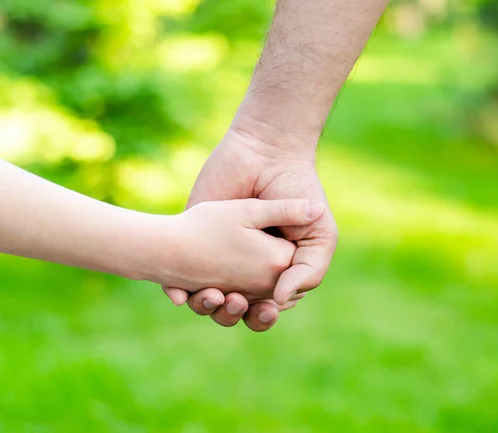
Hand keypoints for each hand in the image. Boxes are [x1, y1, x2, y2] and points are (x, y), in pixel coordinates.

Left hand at [162, 124, 337, 330]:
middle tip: (237, 302)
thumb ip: (310, 270)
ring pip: (204, 301)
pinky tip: (182, 294)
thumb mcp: (319, 234)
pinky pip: (177, 279)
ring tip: (215, 296)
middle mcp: (242, 268)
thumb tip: (280, 299)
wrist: (267, 153)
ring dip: (207, 307)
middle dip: (234, 314)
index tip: (266, 308)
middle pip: (233, 311)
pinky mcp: (191, 239)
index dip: (263, 316)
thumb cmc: (298, 192)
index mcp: (272, 272)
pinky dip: (178, 293)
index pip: (263, 309)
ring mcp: (215, 256)